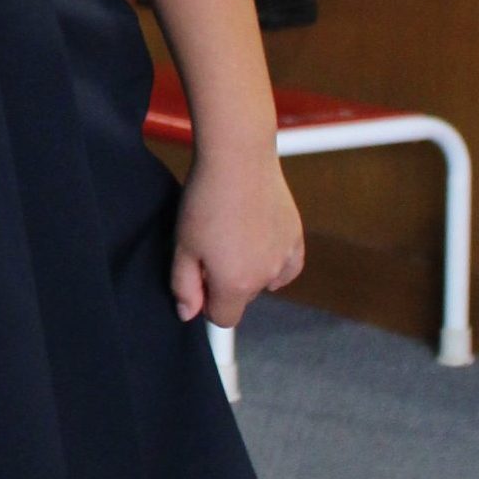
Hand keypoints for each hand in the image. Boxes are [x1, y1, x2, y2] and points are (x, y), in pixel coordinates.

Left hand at [171, 150, 303, 328]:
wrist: (238, 160)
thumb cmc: (205, 200)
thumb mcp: (182, 246)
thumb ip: (184, 286)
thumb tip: (188, 314)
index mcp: (234, 284)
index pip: (223, 318)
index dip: (206, 302)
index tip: (198, 279)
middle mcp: (265, 277)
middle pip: (243, 298)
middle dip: (227, 283)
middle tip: (211, 248)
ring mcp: (284, 258)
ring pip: (265, 281)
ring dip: (250, 268)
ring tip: (233, 235)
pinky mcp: (296, 238)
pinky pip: (288, 267)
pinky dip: (275, 262)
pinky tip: (261, 245)